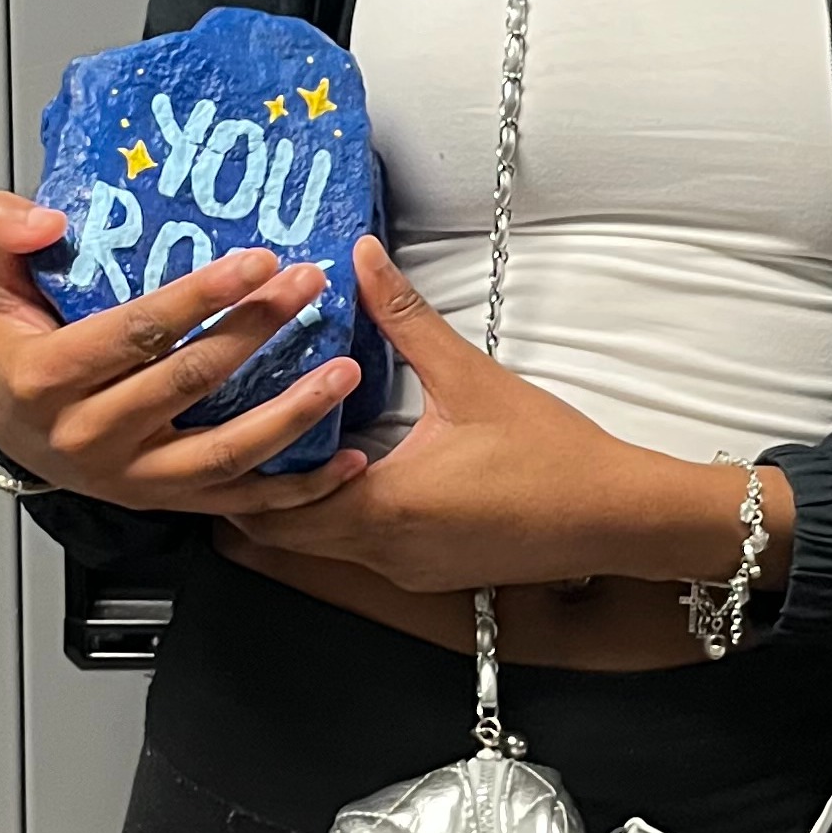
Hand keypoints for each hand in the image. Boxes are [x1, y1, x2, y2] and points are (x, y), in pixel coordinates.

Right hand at [0, 192, 366, 515]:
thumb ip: (1, 235)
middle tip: (307, 285)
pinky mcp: (166, 501)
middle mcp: (93, 435)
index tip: (255, 262)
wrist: (12, 430)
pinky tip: (344, 463)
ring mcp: (133, 476)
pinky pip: (239, 501)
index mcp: (49, 378)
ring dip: (292, 413)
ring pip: (223, 453)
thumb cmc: (15, 350)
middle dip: (256, 329)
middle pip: (189, 381)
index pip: (135, 332)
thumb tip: (45, 218)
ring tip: (343, 372)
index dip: (198, 298)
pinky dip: (297, 489)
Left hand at [230, 237, 794, 593]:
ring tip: (279, 445)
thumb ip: (406, 318)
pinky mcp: (426, 574)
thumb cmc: (550, 455)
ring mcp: (404, 571)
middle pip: (285, 534)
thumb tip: (361, 258)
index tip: (218, 426)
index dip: (242, 467)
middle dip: (256, 489)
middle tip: (234, 433)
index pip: (278, 503)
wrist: (614, 518)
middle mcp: (383, 552)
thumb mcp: (471, 378)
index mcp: (384, 507)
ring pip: (320, 547)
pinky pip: (358, 550)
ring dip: (296, 505)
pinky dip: (336, 517)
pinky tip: (346, 473)